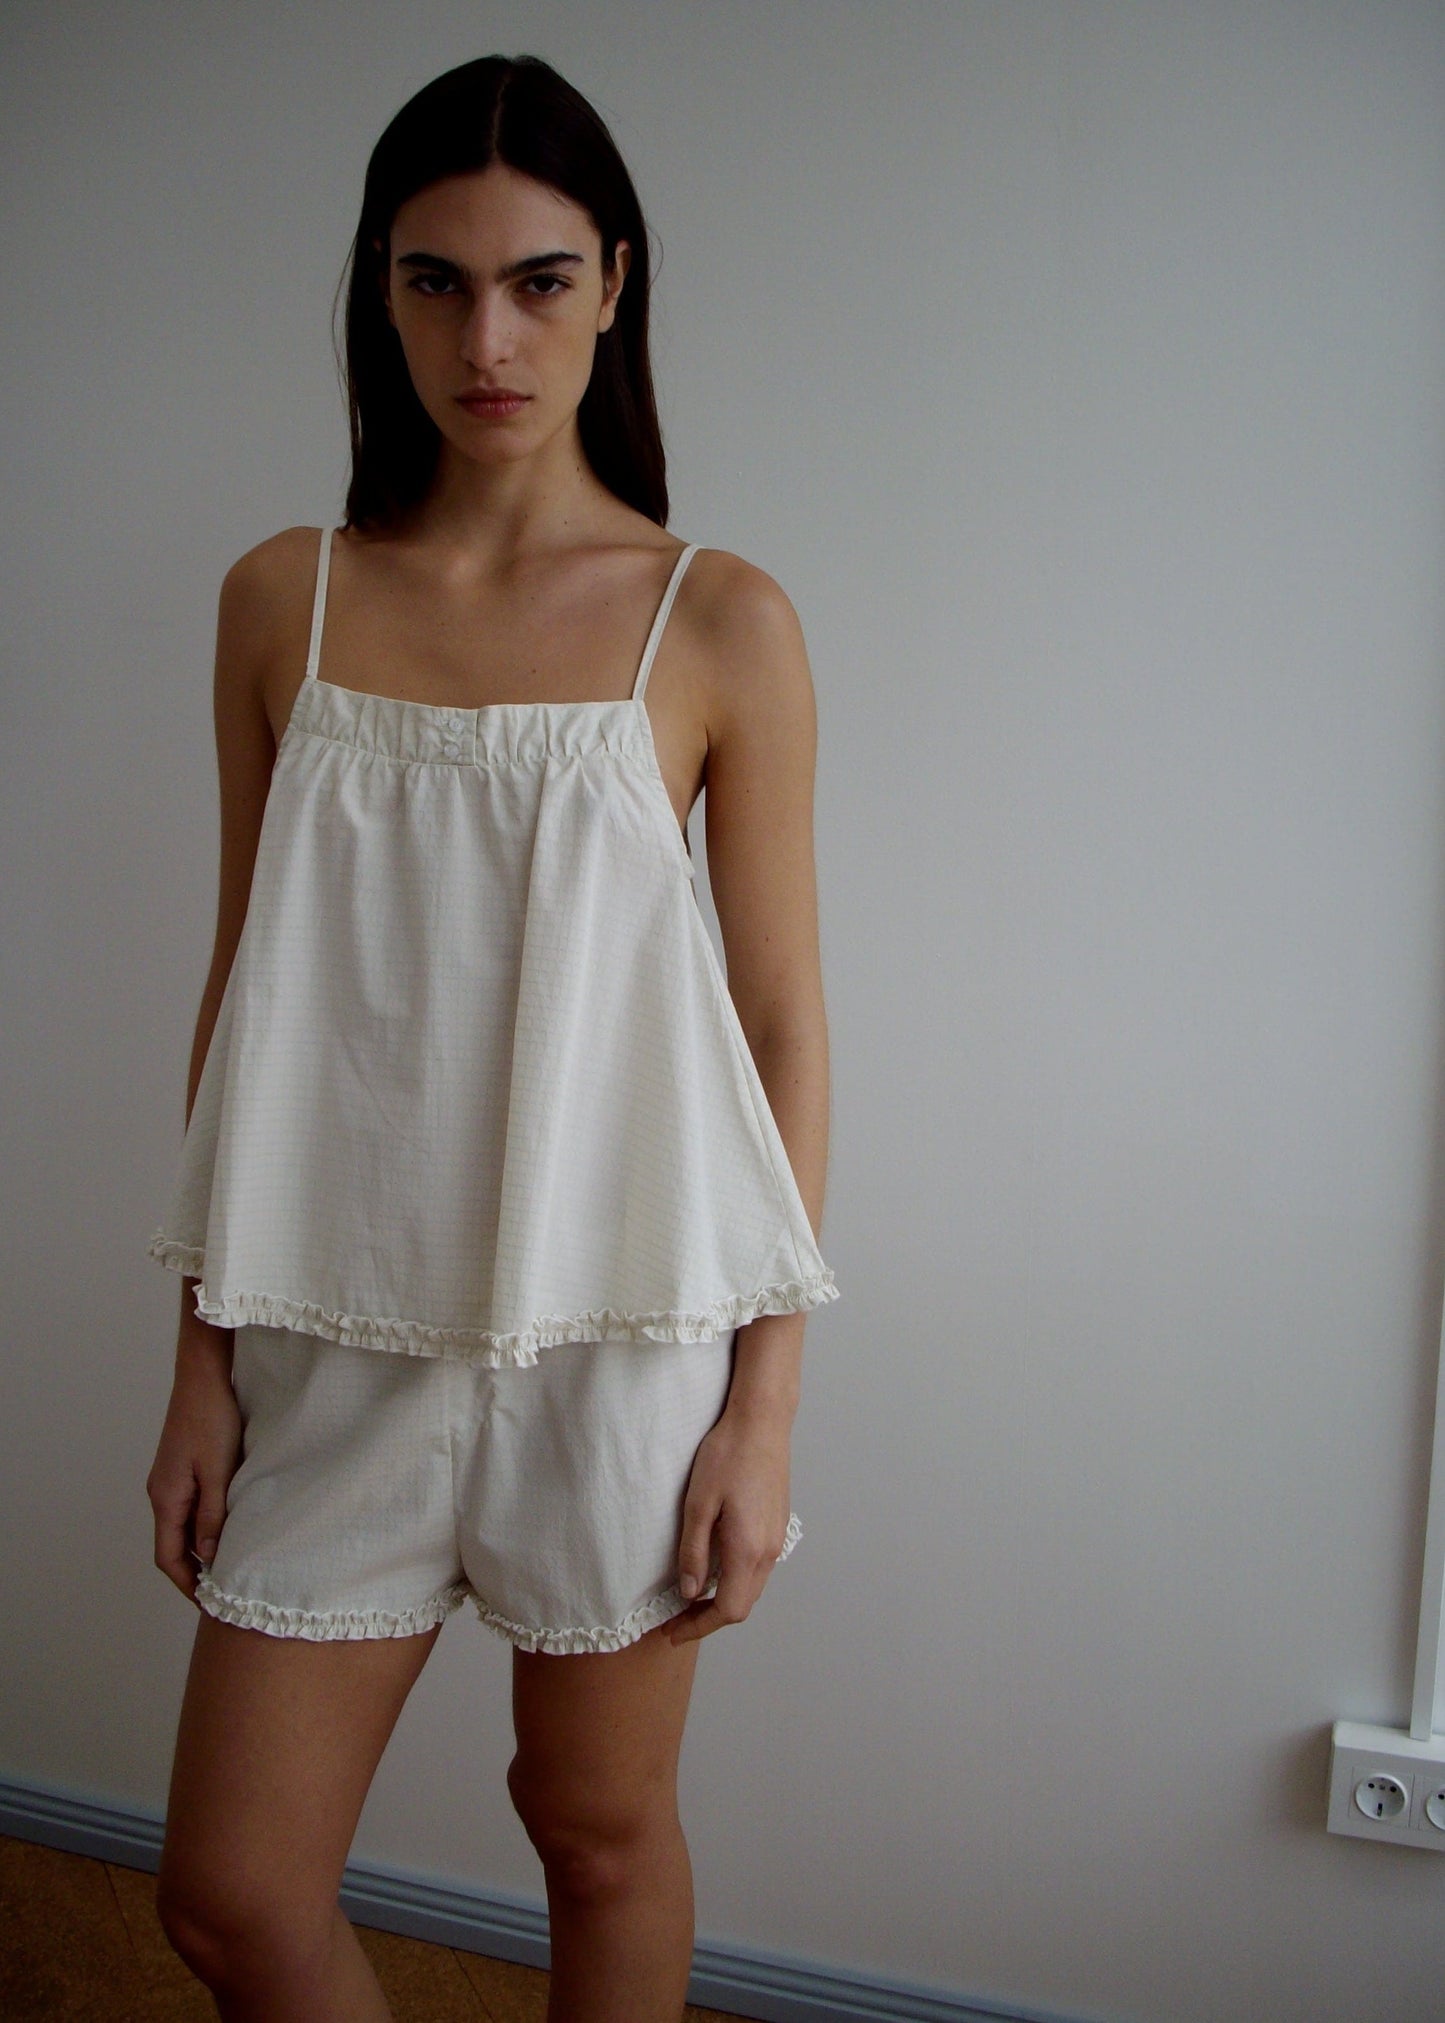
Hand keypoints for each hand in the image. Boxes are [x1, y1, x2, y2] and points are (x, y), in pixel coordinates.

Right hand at [147, 1332, 241, 1603]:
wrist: (203, 1376)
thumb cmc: (212, 1419)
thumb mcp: (218, 1471)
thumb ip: (212, 1515)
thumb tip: (209, 1556)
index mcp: (165, 1498)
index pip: (168, 1557)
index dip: (186, 1584)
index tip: (207, 1604)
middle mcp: (161, 1492)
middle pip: (172, 1545)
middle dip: (193, 1572)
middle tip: (222, 1590)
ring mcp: (169, 1479)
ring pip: (181, 1526)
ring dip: (200, 1548)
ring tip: (228, 1565)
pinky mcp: (181, 1467)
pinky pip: (188, 1508)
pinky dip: (203, 1525)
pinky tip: (226, 1527)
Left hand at [667, 1402, 793, 1644]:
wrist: (762, 1422)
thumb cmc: (728, 1455)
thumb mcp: (699, 1504)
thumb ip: (694, 1551)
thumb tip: (690, 1591)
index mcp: (748, 1549)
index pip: (727, 1610)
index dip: (699, 1627)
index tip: (673, 1633)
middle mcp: (768, 1550)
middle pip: (742, 1604)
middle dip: (709, 1619)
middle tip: (676, 1620)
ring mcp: (776, 1538)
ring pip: (751, 1587)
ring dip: (723, 1600)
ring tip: (691, 1598)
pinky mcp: (777, 1525)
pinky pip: (757, 1568)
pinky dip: (735, 1581)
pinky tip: (714, 1569)